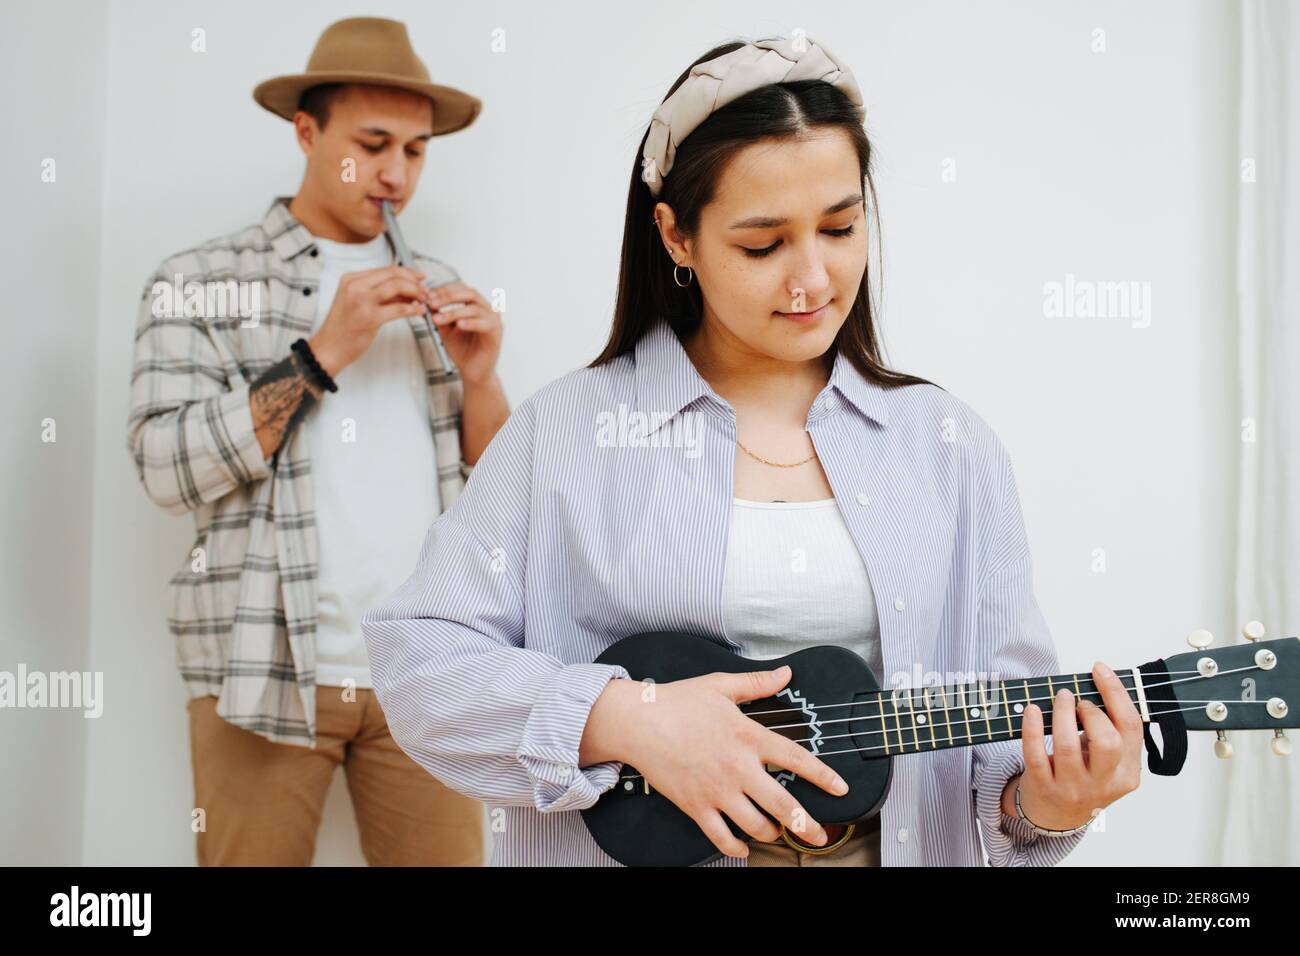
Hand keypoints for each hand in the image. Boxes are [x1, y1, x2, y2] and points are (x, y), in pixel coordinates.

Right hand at [307, 265, 431, 376]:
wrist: (329, 348)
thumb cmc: (343, 327)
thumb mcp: (358, 302)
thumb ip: (380, 293)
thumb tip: (406, 289)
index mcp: (351, 279)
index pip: (386, 269)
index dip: (407, 272)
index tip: (419, 278)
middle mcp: (355, 286)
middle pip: (393, 274)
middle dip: (414, 281)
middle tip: (424, 289)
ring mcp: (361, 301)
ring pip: (397, 286)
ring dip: (415, 292)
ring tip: (423, 300)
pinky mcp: (369, 318)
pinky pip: (398, 308)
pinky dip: (412, 309)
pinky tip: (419, 311)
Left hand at [426, 281, 502, 384]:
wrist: (473, 372)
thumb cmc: (463, 350)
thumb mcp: (445, 330)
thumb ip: (439, 316)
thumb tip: (425, 303)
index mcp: (476, 305)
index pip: (461, 289)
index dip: (444, 290)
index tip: (428, 295)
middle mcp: (487, 309)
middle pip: (469, 293)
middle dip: (448, 297)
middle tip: (433, 303)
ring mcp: (493, 320)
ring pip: (474, 308)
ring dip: (454, 312)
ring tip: (439, 319)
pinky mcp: (496, 333)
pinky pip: (484, 324)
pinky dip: (471, 323)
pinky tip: (459, 325)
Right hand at [585, 666, 849, 859]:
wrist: (638, 721)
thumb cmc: (678, 701)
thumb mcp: (721, 685)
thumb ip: (758, 683)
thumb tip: (786, 673)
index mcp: (748, 736)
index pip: (796, 758)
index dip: (822, 776)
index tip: (841, 789)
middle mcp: (738, 767)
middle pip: (783, 805)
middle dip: (806, 825)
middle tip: (820, 835)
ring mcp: (717, 790)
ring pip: (756, 825)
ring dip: (772, 833)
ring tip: (777, 832)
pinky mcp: (696, 806)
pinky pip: (721, 838)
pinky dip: (735, 848)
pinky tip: (743, 847)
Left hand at [1015, 661, 1144, 829]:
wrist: (1057, 817)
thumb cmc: (1084, 777)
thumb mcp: (1107, 761)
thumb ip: (1109, 731)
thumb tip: (1097, 682)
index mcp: (1127, 772)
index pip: (1131, 728)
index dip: (1116, 693)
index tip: (1099, 669)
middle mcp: (1103, 783)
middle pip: (1107, 741)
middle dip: (1092, 712)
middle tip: (1078, 702)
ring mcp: (1073, 788)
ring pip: (1068, 746)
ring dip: (1061, 713)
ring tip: (1058, 698)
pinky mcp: (1044, 787)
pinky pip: (1035, 754)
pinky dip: (1031, 728)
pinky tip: (1031, 710)